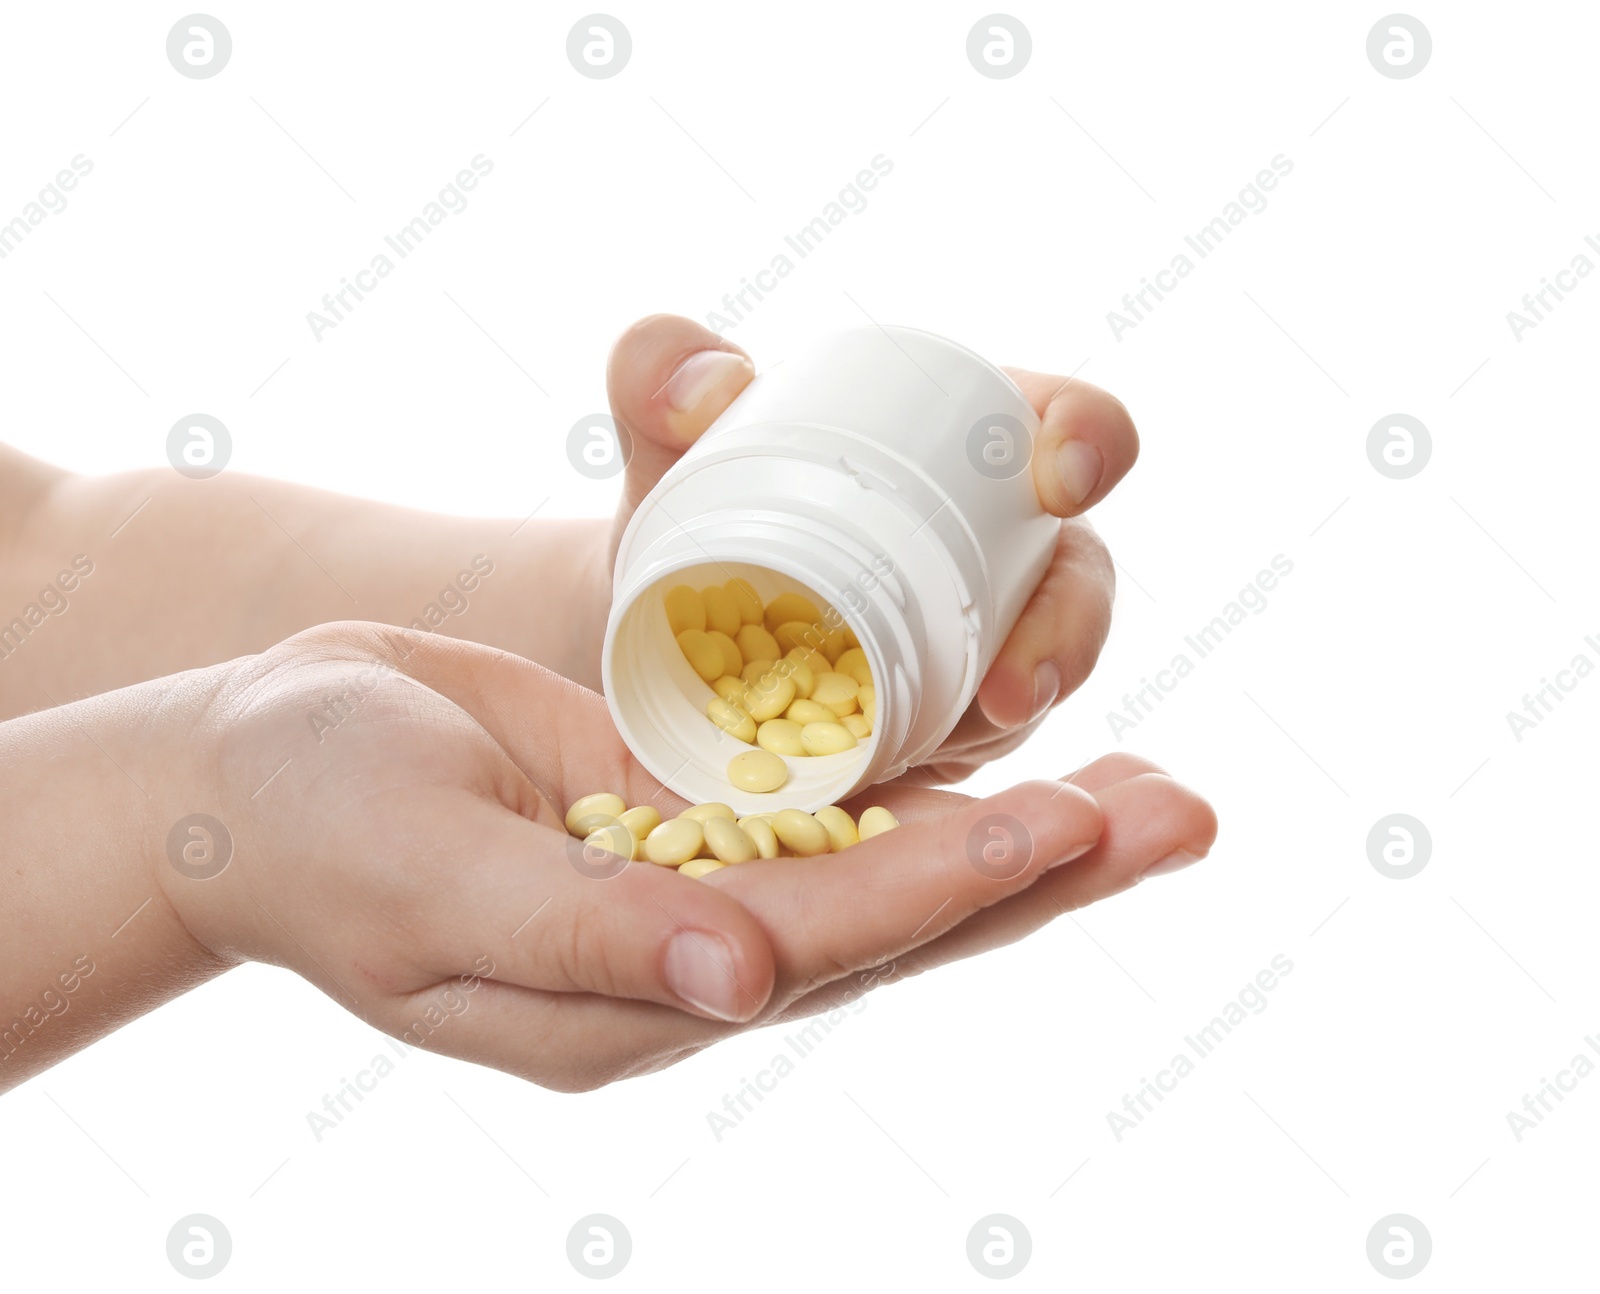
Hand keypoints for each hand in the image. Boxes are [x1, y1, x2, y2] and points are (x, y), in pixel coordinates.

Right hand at [147, 622, 1212, 1091]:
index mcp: (639, 998)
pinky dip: (924, 770)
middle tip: (1187, 812)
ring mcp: (696, 877)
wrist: (256, 767)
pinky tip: (1009, 741)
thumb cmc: (314, 826)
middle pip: (903, 914)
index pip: (828, 941)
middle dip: (1047, 866)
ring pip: (889, 854)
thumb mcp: (431, 888)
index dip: (950, 881)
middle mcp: (691, 951)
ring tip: (1151, 784)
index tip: (1069, 820)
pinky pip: (829, 795)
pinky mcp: (686, 805)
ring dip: (1020, 823)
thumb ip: (592, 940)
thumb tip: (747, 985)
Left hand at [595, 315, 1138, 783]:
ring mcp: (983, 650)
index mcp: (962, 446)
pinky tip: (926, 794)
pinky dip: (969, 777)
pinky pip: (985, 758)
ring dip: (1022, 716)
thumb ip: (653, 381)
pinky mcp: (951, 737)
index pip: (1063, 427)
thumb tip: (704, 384)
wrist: (639, 633)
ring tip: (965, 741)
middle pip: (1075, 581)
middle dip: (1069, 630)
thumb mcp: (659, 448)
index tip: (1059, 474)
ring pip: (1042, 681)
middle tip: (1012, 683)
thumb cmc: (677, 513)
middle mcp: (996, 551)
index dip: (1090, 437)